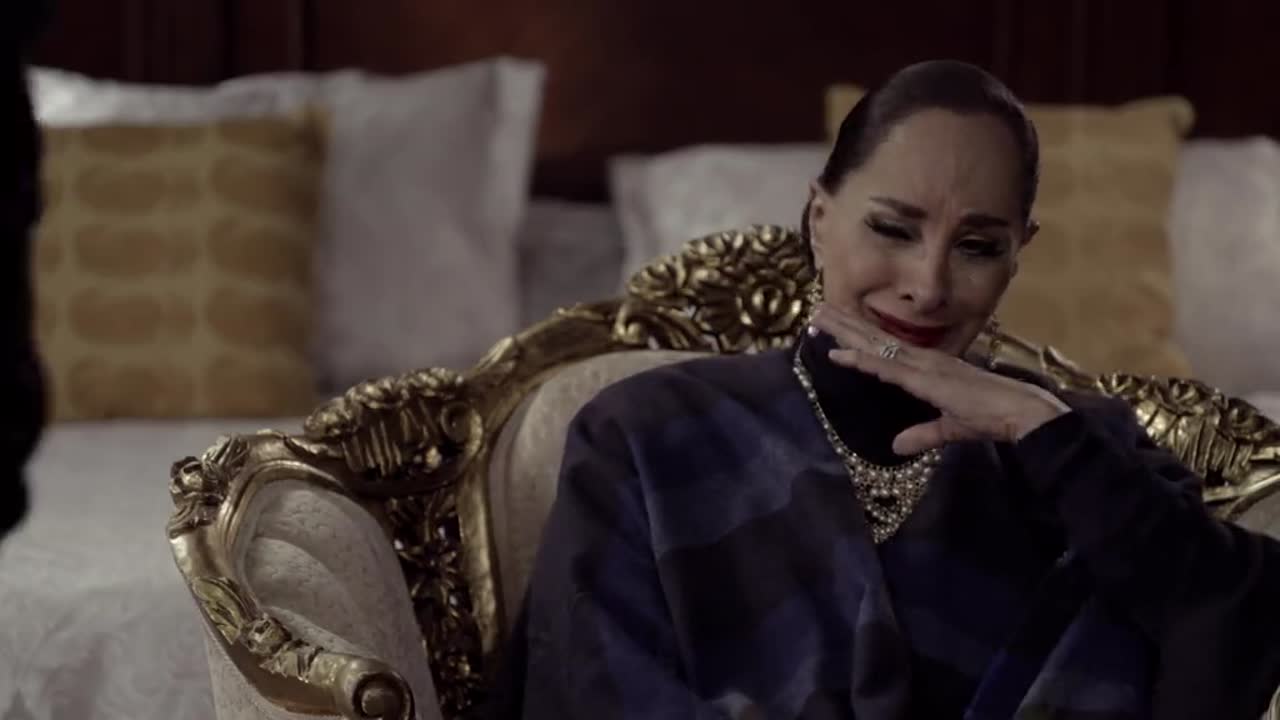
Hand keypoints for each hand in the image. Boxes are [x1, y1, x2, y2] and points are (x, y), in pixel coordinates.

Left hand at [810, 304, 1070, 454]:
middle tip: (815, 309)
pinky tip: (840, 354)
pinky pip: (887, 366)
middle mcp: (923, 360)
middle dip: (845, 324)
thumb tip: (896, 446)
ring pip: (875, 344)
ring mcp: (924, 365)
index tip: (833, 327)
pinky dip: (862, 360)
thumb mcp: (949, 428)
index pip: (885, 349)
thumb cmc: (992, 416)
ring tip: (819, 316)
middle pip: (875, 338)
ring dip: (845, 332)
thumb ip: (922, 434)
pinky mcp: (926, 378)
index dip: (858, 339)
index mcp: (928, 367)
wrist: (1020, 411)